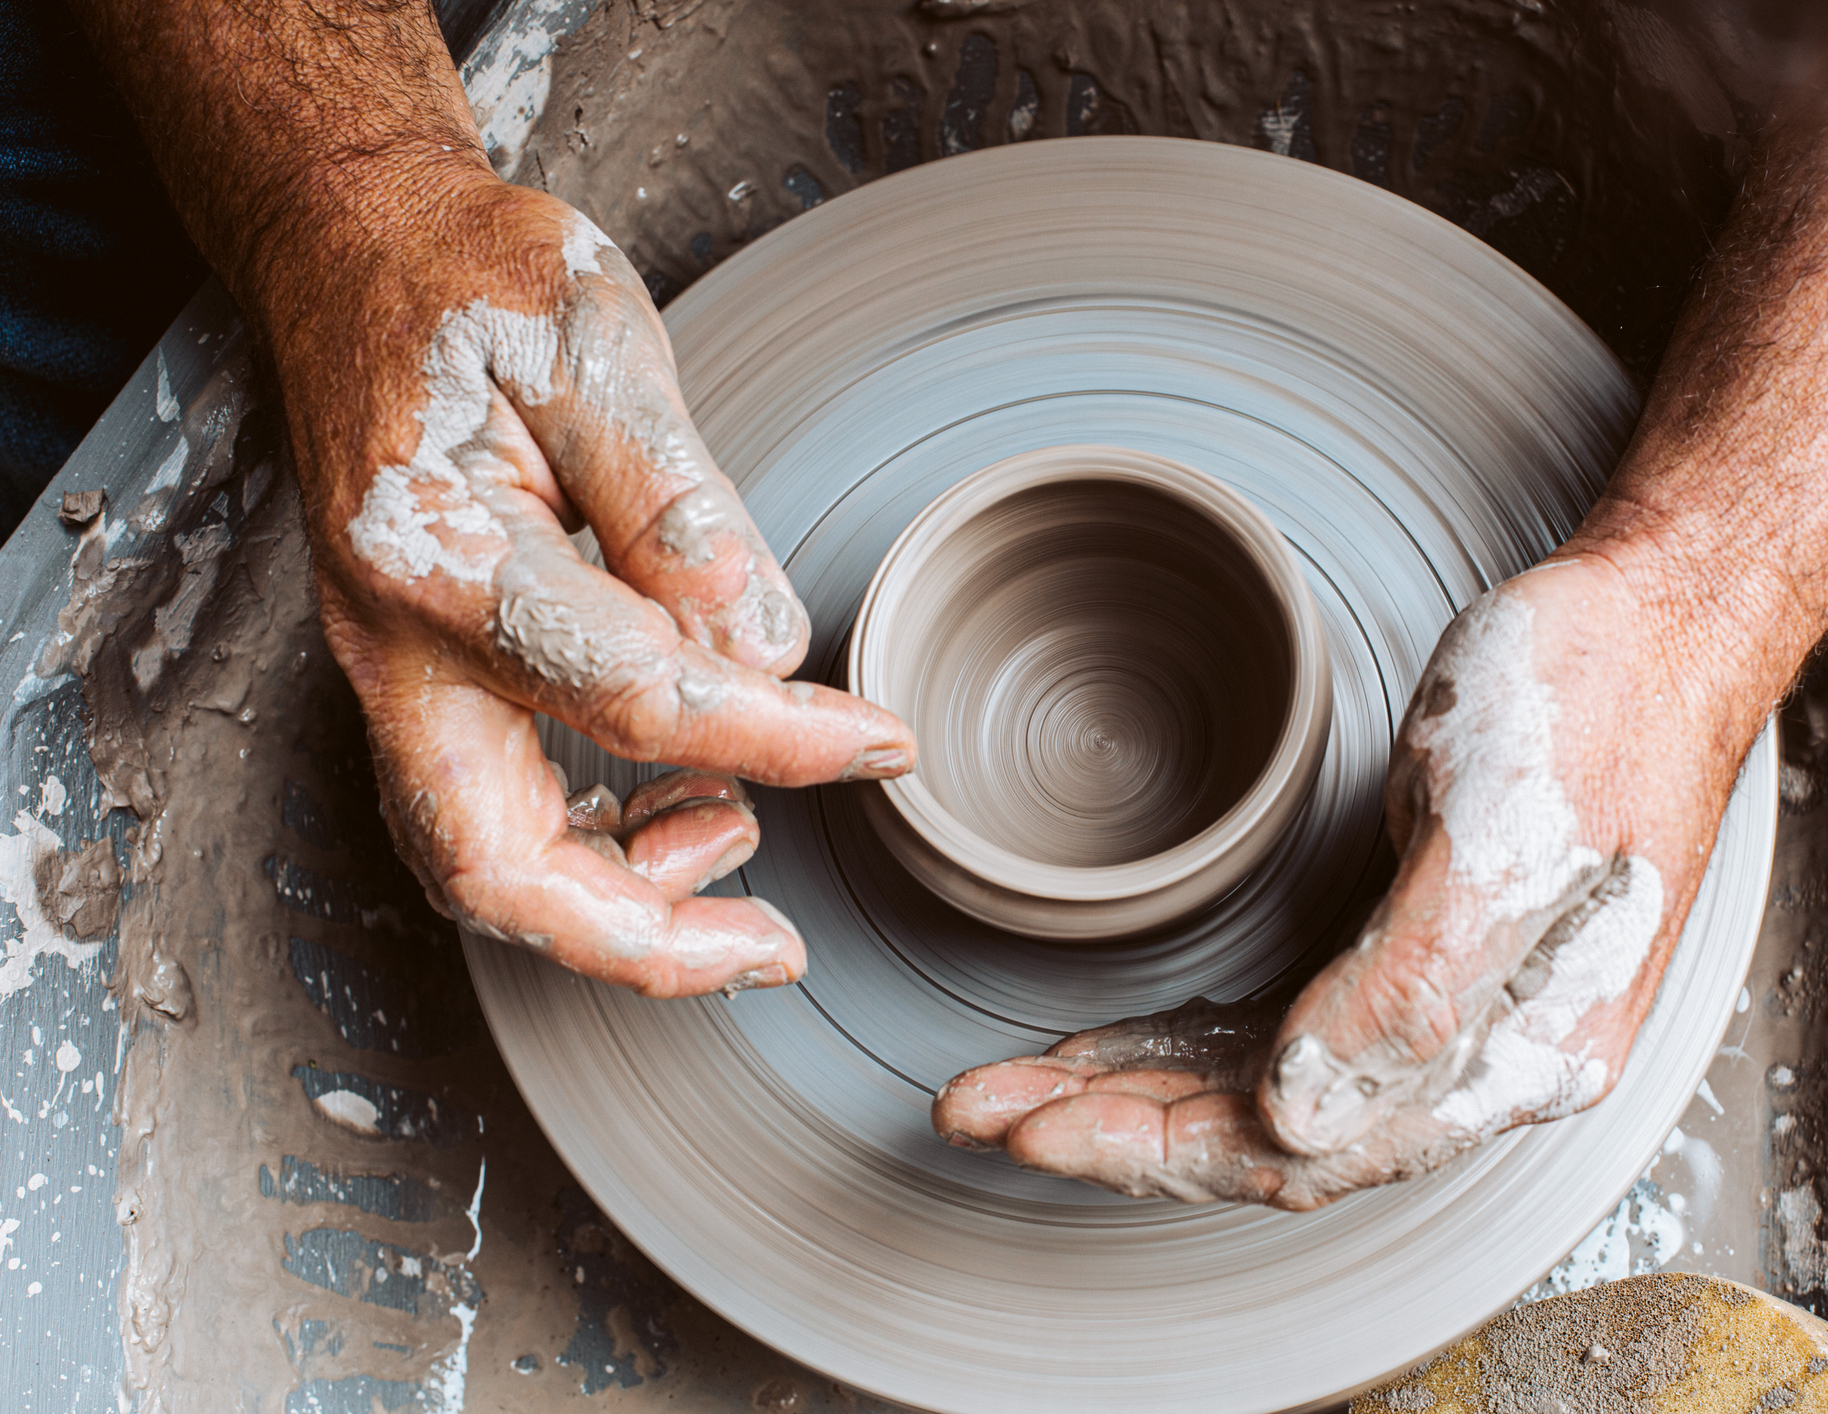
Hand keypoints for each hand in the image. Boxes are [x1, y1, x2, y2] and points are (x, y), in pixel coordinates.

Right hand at [263, 171, 912, 996]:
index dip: (778, 743)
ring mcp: (396, 671)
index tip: (881, 747)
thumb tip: (763, 648)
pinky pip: (496, 805)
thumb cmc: (472, 282)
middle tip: (770, 951)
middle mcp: (396, 642)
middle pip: (496, 864)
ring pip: (486, 858)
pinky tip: (684, 798)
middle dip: (642, 938)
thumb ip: (678, 504)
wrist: (358, 255)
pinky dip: (595, 837)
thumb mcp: (594, 347)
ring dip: (620, 897)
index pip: (637, 698)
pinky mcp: (426, 674)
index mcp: (443, 557)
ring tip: (738, 842)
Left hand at [932, 555, 1753, 1207]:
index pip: (1296, 1149)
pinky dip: (1185, 1043)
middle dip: (1110, 1125)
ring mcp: (1441, 1005)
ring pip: (1254, 1088)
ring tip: (1012, 1084)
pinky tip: (1113, 1044)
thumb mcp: (1502, 838)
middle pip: (1259, 1134)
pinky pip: (1276, 1027)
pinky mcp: (1409, 944)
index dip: (1152, 1145)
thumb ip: (1408, 994)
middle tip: (978, 1106)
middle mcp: (1474, 1055)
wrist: (1655, 617)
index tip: (1030, 1122)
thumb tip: (1293, 1116)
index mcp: (1510, 1055)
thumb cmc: (1589, 707)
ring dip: (1131, 1089)